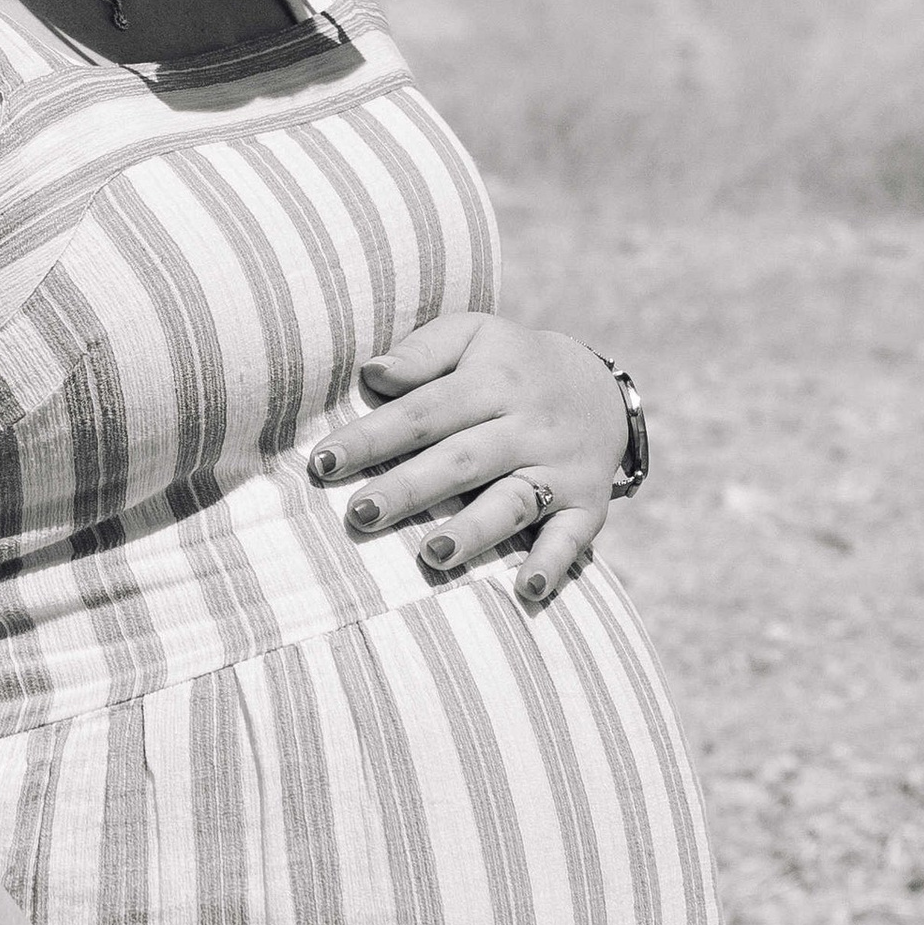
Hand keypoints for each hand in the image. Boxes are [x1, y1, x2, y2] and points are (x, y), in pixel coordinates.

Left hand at [308, 314, 627, 603]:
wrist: (600, 388)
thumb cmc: (510, 364)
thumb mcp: (474, 334)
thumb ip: (423, 352)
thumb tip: (372, 373)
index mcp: (493, 380)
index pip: (424, 411)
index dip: (373, 437)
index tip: (323, 462)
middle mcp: (528, 426)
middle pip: (463, 460)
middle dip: (410, 489)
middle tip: (361, 514)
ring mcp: (560, 468)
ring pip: (514, 502)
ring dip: (474, 531)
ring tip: (432, 556)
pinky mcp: (587, 503)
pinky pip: (572, 536)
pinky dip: (553, 563)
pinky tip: (527, 590)